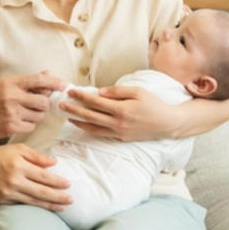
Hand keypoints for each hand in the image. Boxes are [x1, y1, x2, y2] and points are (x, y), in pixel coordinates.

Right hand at [0, 71, 65, 139]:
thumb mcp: (4, 84)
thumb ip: (26, 80)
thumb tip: (48, 73)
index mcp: (11, 83)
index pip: (38, 80)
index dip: (54, 82)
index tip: (64, 85)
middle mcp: (12, 97)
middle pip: (43, 101)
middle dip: (44, 103)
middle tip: (38, 104)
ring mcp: (12, 113)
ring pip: (39, 115)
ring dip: (36, 115)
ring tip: (24, 112)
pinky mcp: (11, 127)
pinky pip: (31, 126)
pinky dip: (28, 124)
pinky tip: (18, 121)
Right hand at [0, 144, 71, 210]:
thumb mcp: (18, 149)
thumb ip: (37, 156)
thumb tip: (54, 163)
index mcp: (19, 166)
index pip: (44, 176)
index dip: (58, 182)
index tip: (68, 184)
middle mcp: (14, 181)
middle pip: (41, 192)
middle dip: (58, 197)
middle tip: (71, 200)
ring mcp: (8, 193)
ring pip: (34, 202)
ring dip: (50, 205)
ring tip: (63, 207)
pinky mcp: (2, 201)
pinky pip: (22, 204)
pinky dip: (35, 206)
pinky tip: (45, 207)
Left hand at [60, 84, 176, 141]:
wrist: (167, 123)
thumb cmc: (154, 104)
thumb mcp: (138, 91)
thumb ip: (118, 91)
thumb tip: (99, 92)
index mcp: (122, 109)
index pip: (96, 102)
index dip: (82, 96)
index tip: (71, 91)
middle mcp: (118, 122)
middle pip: (90, 116)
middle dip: (74, 109)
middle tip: (61, 104)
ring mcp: (119, 132)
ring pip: (93, 128)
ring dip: (79, 122)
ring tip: (68, 116)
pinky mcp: (121, 138)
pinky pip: (101, 134)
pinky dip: (89, 130)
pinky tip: (82, 125)